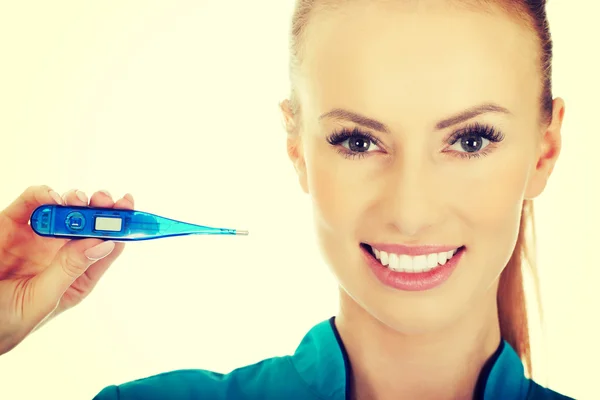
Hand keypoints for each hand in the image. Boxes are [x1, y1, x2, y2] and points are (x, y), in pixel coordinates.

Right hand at [0, 185, 133, 354]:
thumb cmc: (5, 323)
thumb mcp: (43, 299)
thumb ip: (70, 269)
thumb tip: (104, 242)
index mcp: (76, 276)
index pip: (106, 247)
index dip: (121, 227)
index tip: (130, 210)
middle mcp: (60, 254)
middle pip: (90, 224)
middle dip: (102, 209)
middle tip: (106, 200)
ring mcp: (38, 238)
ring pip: (65, 210)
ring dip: (76, 200)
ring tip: (79, 200)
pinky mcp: (12, 226)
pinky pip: (30, 204)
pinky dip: (43, 195)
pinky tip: (53, 199)